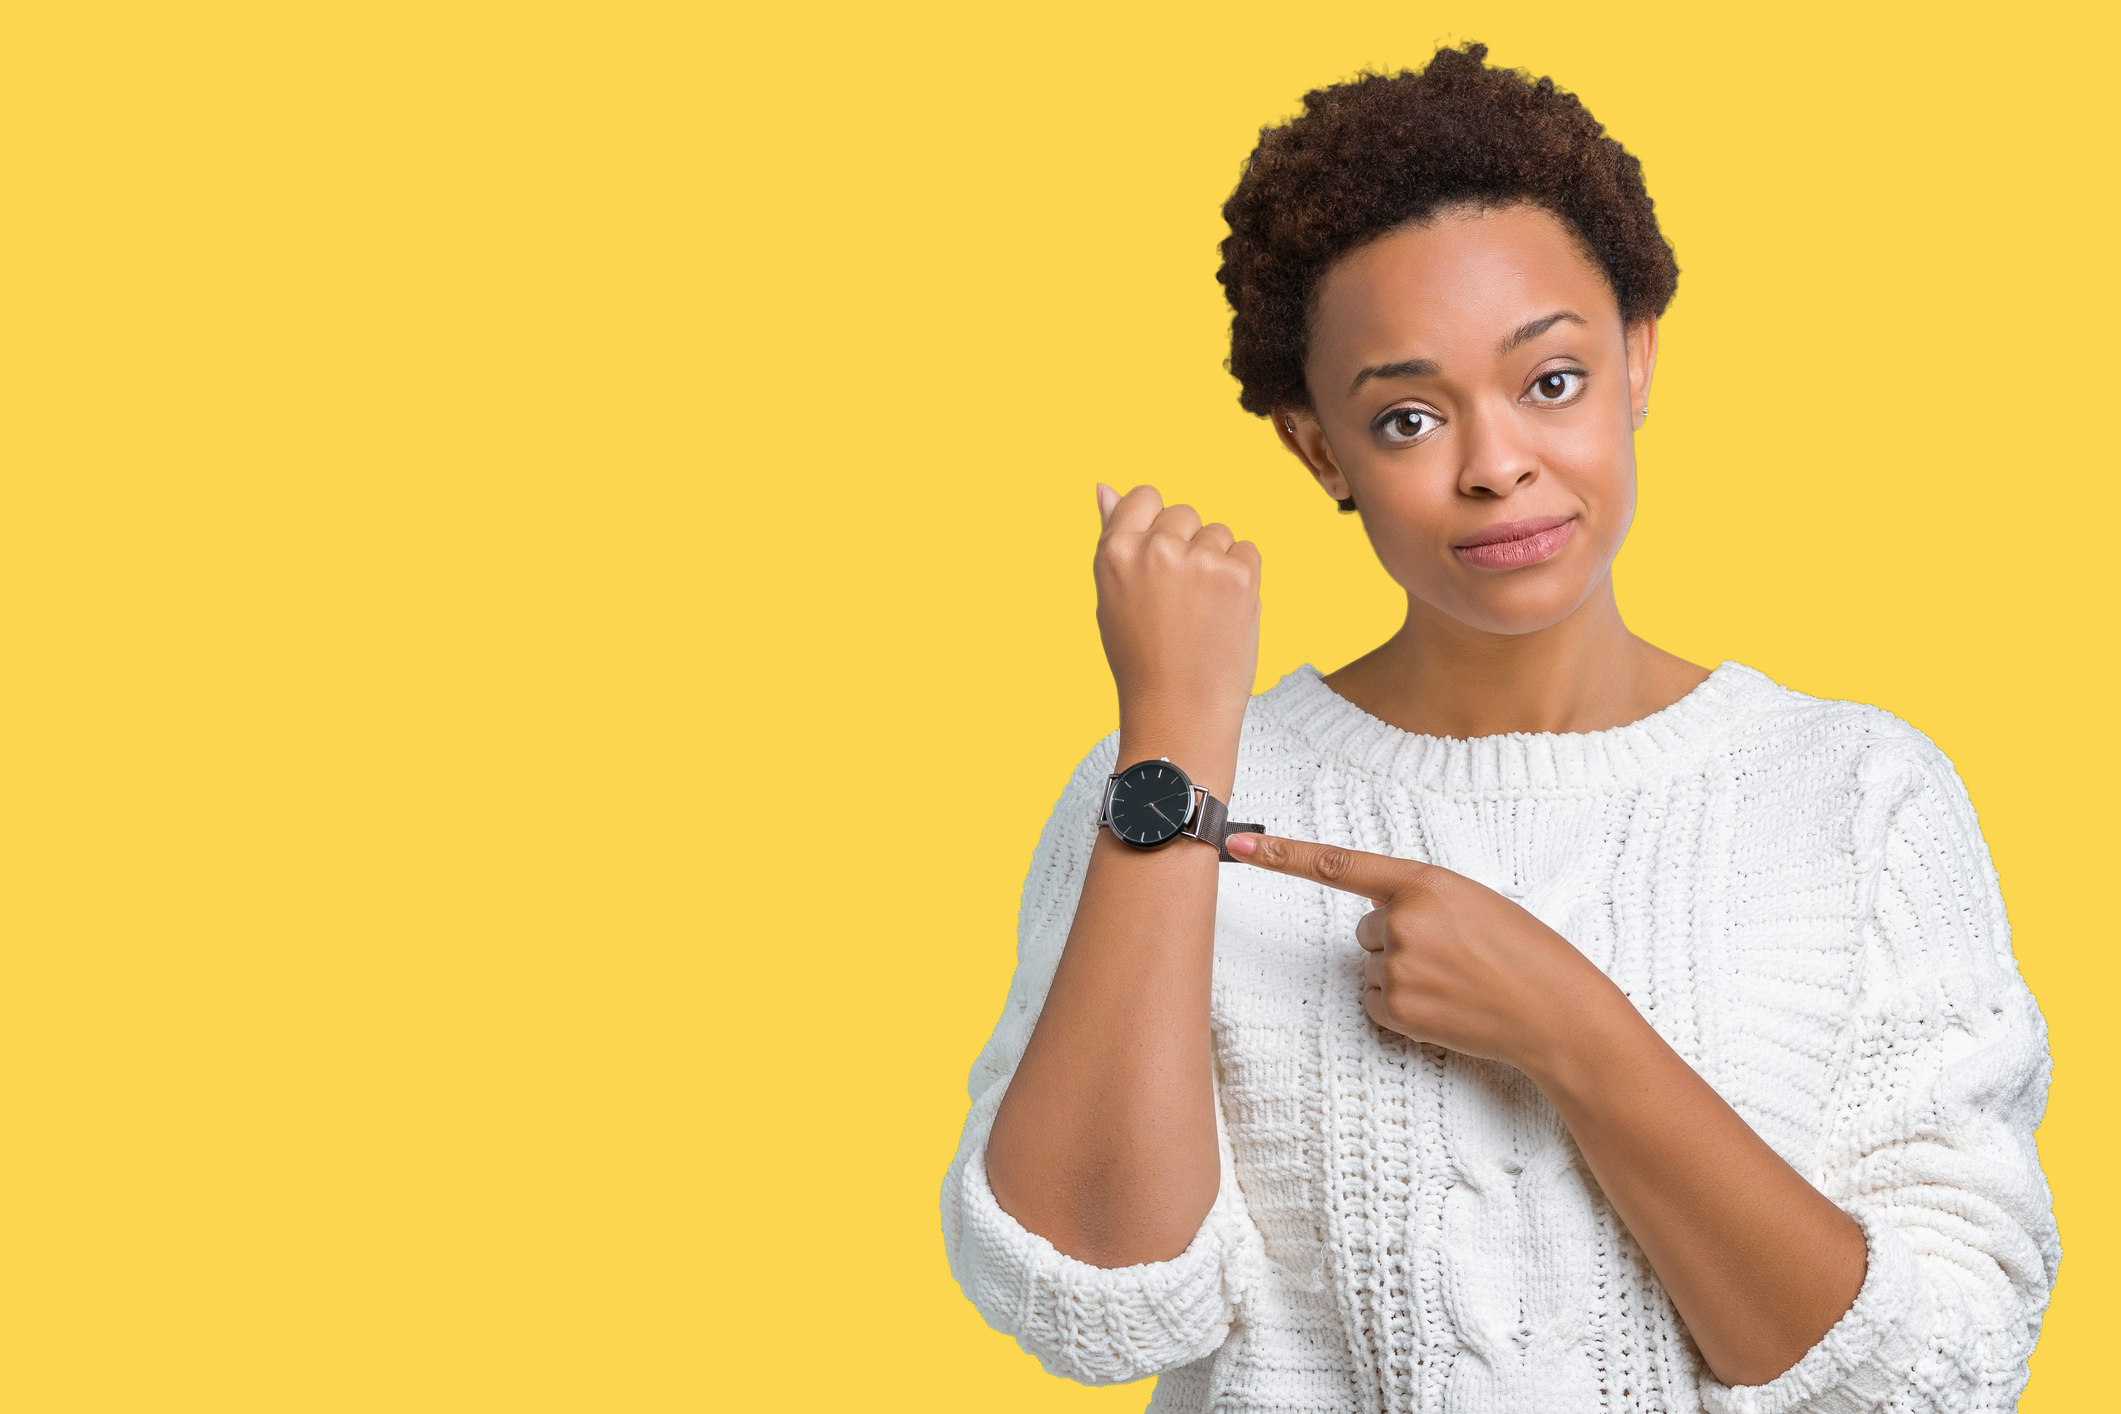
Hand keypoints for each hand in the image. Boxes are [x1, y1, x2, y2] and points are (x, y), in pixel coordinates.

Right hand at [1093, 483, 1261, 737]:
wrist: (1179, 712)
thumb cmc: (1141, 658)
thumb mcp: (1112, 597)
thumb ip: (1114, 539)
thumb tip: (1103, 485)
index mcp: (1114, 552)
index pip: (1144, 497)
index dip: (1157, 527)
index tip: (1161, 562)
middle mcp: (1154, 549)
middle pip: (1184, 514)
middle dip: (1188, 546)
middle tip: (1180, 602)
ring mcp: (1198, 560)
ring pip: (1218, 533)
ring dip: (1217, 563)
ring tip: (1202, 613)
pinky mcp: (1238, 574)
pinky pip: (1247, 551)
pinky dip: (1243, 577)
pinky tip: (1225, 613)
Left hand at [1226, 832, 1617, 1073]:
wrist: (1556, 1011)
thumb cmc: (1524, 951)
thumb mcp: (1472, 901)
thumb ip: (1418, 897)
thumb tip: (1376, 918)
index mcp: (1422, 881)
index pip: (1338, 864)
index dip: (1281, 855)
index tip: (1235, 846)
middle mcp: (1402, 921)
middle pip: (1366, 929)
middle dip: (1400, 940)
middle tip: (1455, 954)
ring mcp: (1398, 967)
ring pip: (1374, 967)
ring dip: (1406, 975)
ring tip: (1458, 981)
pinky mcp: (1399, 1010)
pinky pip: (1378, 1003)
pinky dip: (1406, 1008)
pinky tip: (1447, 1006)